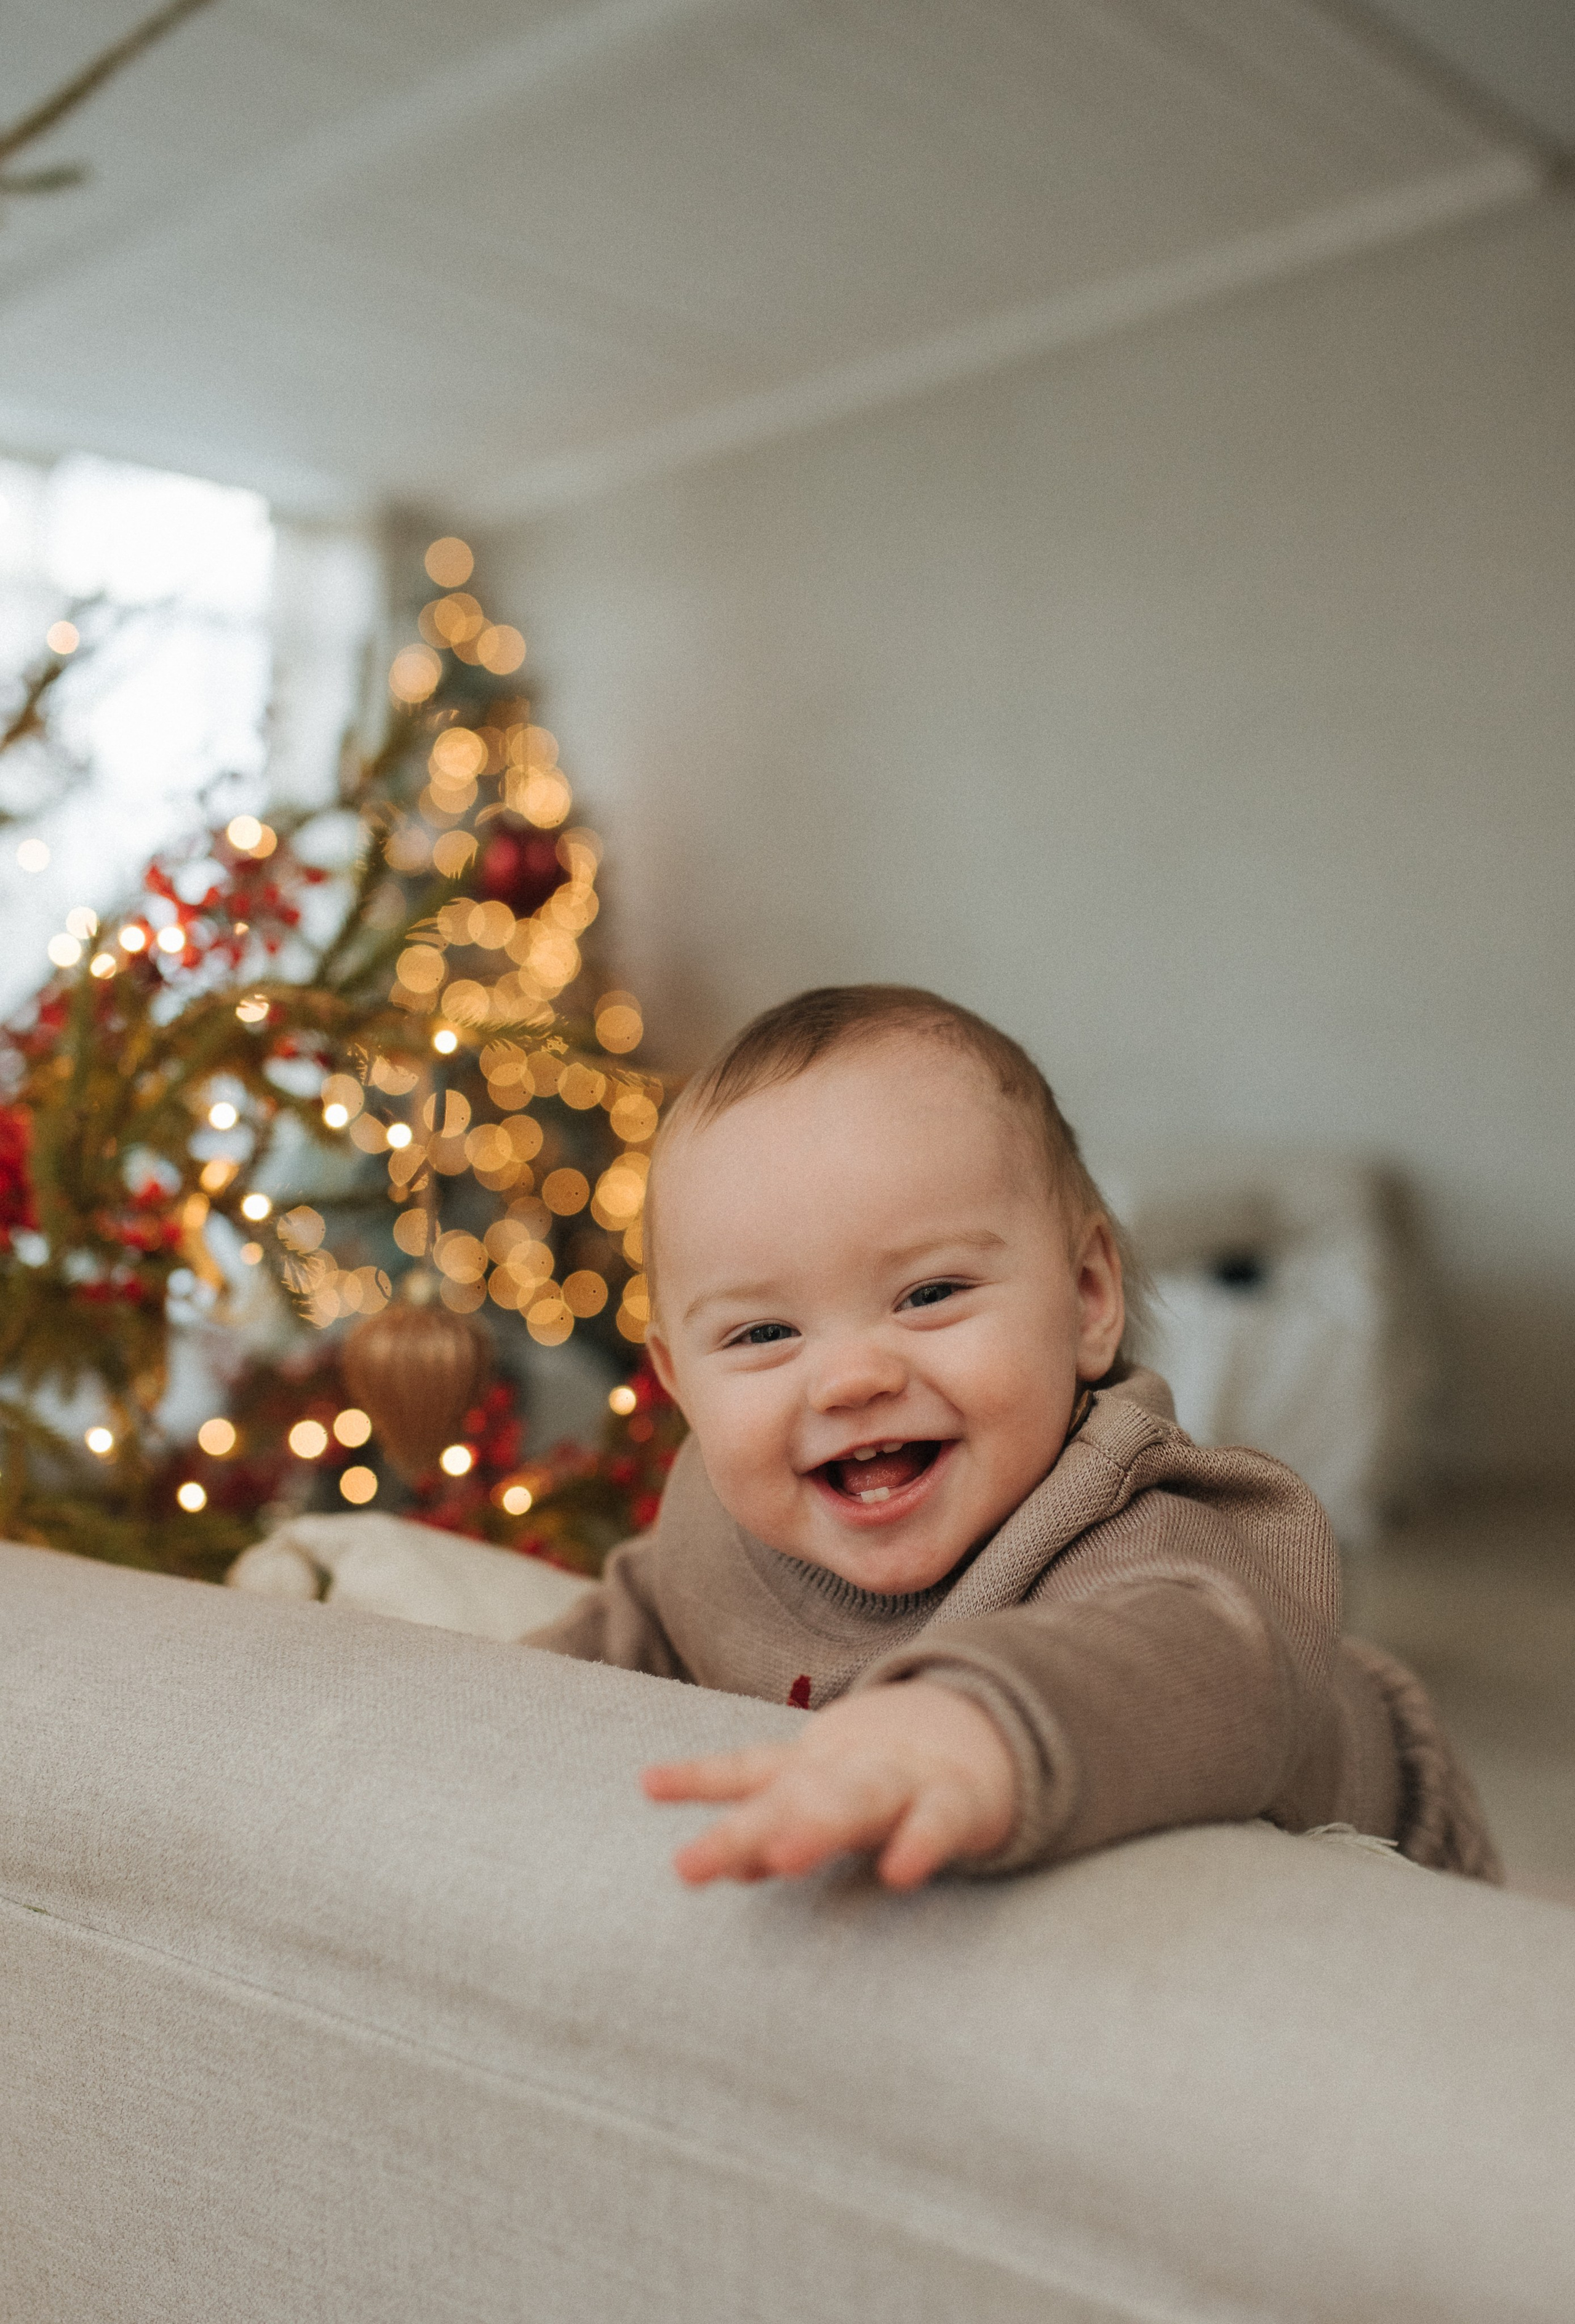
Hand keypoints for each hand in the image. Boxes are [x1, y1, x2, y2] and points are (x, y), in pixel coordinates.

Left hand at [641, 1681, 1016, 1889]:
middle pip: (788, 1799)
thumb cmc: (886, 1776)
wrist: (986, 1726)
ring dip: (818, 1827)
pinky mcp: (957, 1799)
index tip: (648, 1783)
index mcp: (813, 1768)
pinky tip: (901, 1875)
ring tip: (783, 1857)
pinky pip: (937, 1823)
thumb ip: (778, 1824)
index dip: (698, 1776)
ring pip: (856, 1800)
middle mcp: (848, 1769)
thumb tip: (731, 1868)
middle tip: (688, 1866)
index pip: (748, 1770)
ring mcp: (902, 1780)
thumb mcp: (828, 1794)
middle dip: (739, 1832)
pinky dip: (919, 1844)